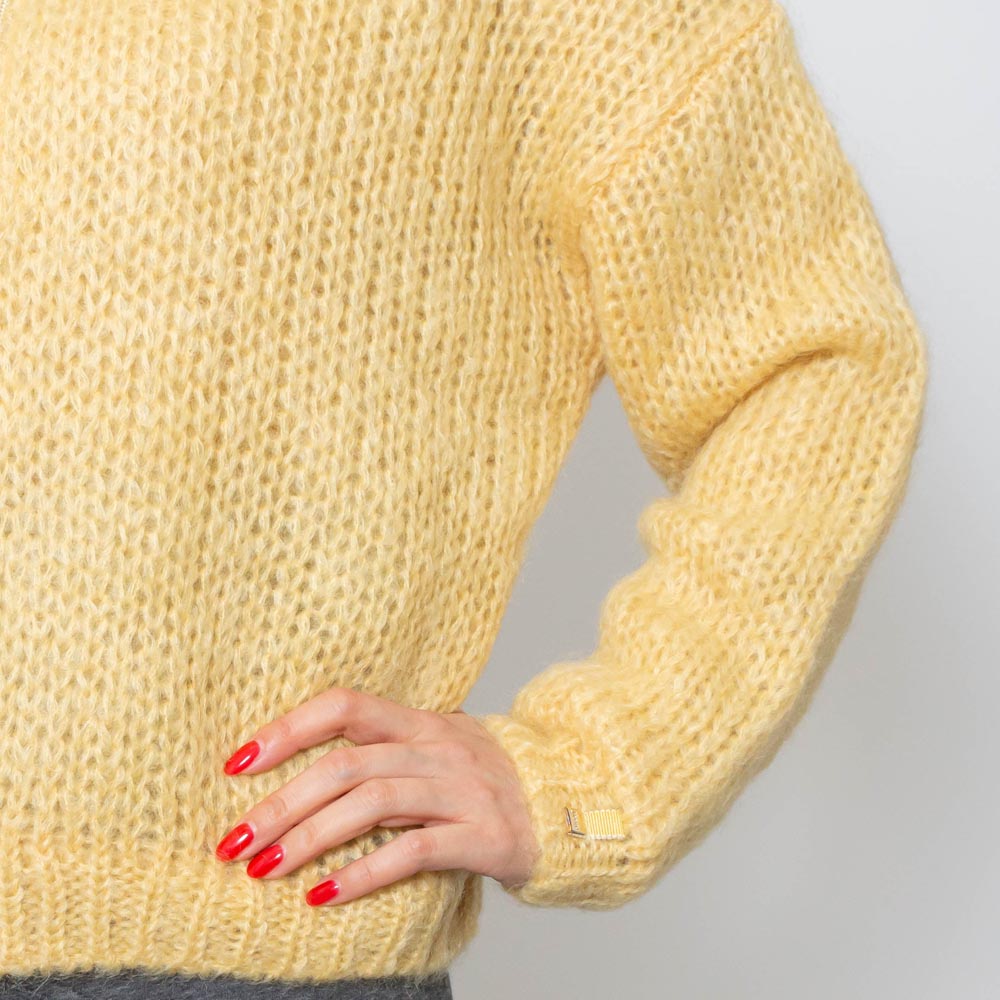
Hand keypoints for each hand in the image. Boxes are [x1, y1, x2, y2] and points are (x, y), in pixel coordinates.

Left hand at [214, 686, 540, 905]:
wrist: (564, 804)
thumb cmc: (484, 780)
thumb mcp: (436, 749)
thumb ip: (384, 751)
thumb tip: (300, 773)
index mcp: (421, 720)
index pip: (345, 705)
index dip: (288, 728)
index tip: (236, 763)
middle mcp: (438, 746)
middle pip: (347, 763)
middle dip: (281, 802)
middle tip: (233, 842)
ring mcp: (461, 788)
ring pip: (373, 801)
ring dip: (310, 836)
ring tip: (264, 870)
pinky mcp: (481, 834)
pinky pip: (413, 850)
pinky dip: (363, 872)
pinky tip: (324, 895)